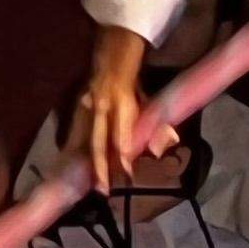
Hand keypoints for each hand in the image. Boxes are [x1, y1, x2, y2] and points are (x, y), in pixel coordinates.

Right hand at [71, 39, 150, 190]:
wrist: (109, 58)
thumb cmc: (132, 80)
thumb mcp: (148, 96)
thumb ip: (156, 119)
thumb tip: (171, 140)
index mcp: (120, 101)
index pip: (121, 132)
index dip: (124, 153)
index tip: (127, 172)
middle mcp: (100, 106)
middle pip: (98, 141)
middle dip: (100, 166)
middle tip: (103, 189)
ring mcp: (85, 107)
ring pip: (86, 140)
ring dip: (89, 163)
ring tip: (93, 184)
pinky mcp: (77, 110)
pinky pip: (78, 134)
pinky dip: (78, 151)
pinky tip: (77, 166)